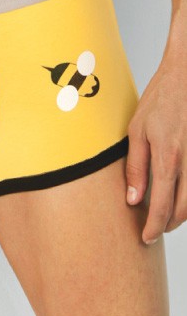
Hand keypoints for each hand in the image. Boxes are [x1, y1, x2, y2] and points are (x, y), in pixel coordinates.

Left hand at [125, 49, 186, 244]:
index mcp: (168, 158)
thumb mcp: (137, 131)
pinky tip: (178, 195)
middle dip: (167, 224)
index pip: (161, 205)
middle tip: (153, 231)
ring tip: (163, 217)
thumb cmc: (160, 100)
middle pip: (183, 209)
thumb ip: (137, 167)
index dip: (153, 226)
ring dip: (180, 213)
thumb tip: (133, 199)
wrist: (186, 77)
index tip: (145, 238)